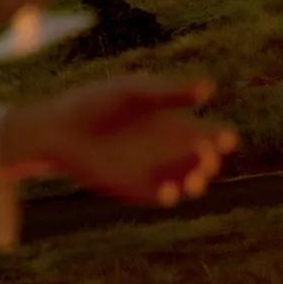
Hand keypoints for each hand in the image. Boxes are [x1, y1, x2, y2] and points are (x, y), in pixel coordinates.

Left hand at [0, 75, 237, 206]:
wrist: (58, 129)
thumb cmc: (94, 103)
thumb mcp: (135, 93)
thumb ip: (170, 93)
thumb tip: (209, 87)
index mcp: (170, 122)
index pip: (206, 133)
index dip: (220, 137)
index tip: (225, 138)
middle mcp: (165, 149)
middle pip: (202, 161)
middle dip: (210, 162)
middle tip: (206, 157)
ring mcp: (150, 170)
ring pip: (185, 183)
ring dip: (194, 184)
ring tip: (193, 179)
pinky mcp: (132, 187)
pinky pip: (156, 196)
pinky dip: (165, 196)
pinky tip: (167, 190)